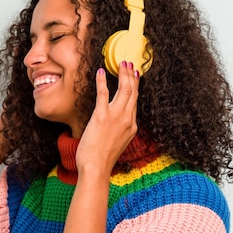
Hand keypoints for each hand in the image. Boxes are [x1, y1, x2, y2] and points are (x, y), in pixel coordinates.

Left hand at [76, 61, 139, 175]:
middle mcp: (127, 119)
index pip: (135, 101)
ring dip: (123, 74)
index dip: (136, 86)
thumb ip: (120, 131)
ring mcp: (116, 117)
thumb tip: (115, 125)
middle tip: (130, 64)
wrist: (97, 168)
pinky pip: (103, 93)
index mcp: (132, 126)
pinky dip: (102, 81)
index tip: (135, 76)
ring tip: (121, 63)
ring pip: (124, 89)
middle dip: (132, 76)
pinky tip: (101, 72)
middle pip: (133, 92)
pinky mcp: (101, 116)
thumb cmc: (103, 159)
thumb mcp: (118, 143)